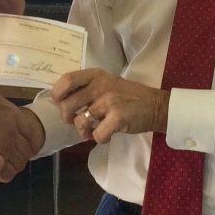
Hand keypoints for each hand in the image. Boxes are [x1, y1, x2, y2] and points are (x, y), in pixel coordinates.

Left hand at [51, 68, 168, 143]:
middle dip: (67, 118)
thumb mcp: (107, 83)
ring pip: (80, 122)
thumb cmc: (128, 96)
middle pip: (67, 104)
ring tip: (93, 130)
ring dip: (83, 131)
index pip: (67, 80)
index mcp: (96, 75)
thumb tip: (61, 100)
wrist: (156, 105)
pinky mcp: (118, 118)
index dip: (58, 94)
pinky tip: (107, 135)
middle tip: (76, 121)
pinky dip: (99, 139)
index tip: (60, 103)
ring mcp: (109, 101)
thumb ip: (87, 88)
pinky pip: (97, 135)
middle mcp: (101, 86)